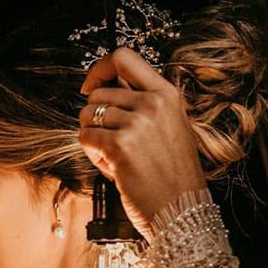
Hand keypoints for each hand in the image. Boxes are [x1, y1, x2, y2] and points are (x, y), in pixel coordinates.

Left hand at [77, 47, 205, 237]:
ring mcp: (137, 124)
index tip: (90, 88)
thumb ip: (142, 105)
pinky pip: (85, 138)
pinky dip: (92, 155)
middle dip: (94, 118)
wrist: (182, 210)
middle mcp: (153, 103)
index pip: (123, 58)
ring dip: (93, 138)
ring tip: (116, 157)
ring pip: (87, 116)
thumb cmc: (173, 175)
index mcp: (167, 94)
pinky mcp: (120, 146)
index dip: (98, 70)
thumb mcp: (169, 127)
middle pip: (98, 93)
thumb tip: (103, 90)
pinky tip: (114, 168)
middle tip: (111, 142)